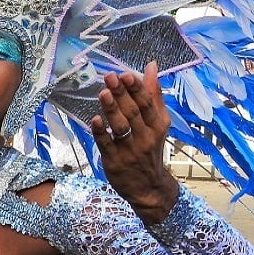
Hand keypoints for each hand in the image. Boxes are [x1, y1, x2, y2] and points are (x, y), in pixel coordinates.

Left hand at [90, 62, 178, 224]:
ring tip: (103, 93)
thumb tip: (151, 66)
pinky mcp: (114, 161)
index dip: (136, 88)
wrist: (149, 187)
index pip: (147, 103)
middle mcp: (145, 137)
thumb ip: (153, 95)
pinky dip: (101, 132)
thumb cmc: (150, 149)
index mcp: (157, 125)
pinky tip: (95, 120)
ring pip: (121, 127)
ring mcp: (130, 150)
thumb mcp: (158, 123)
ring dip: (112, 110)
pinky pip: (107, 145)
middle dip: (121, 94)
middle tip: (110, 77)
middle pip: (133, 112)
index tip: (126, 74)